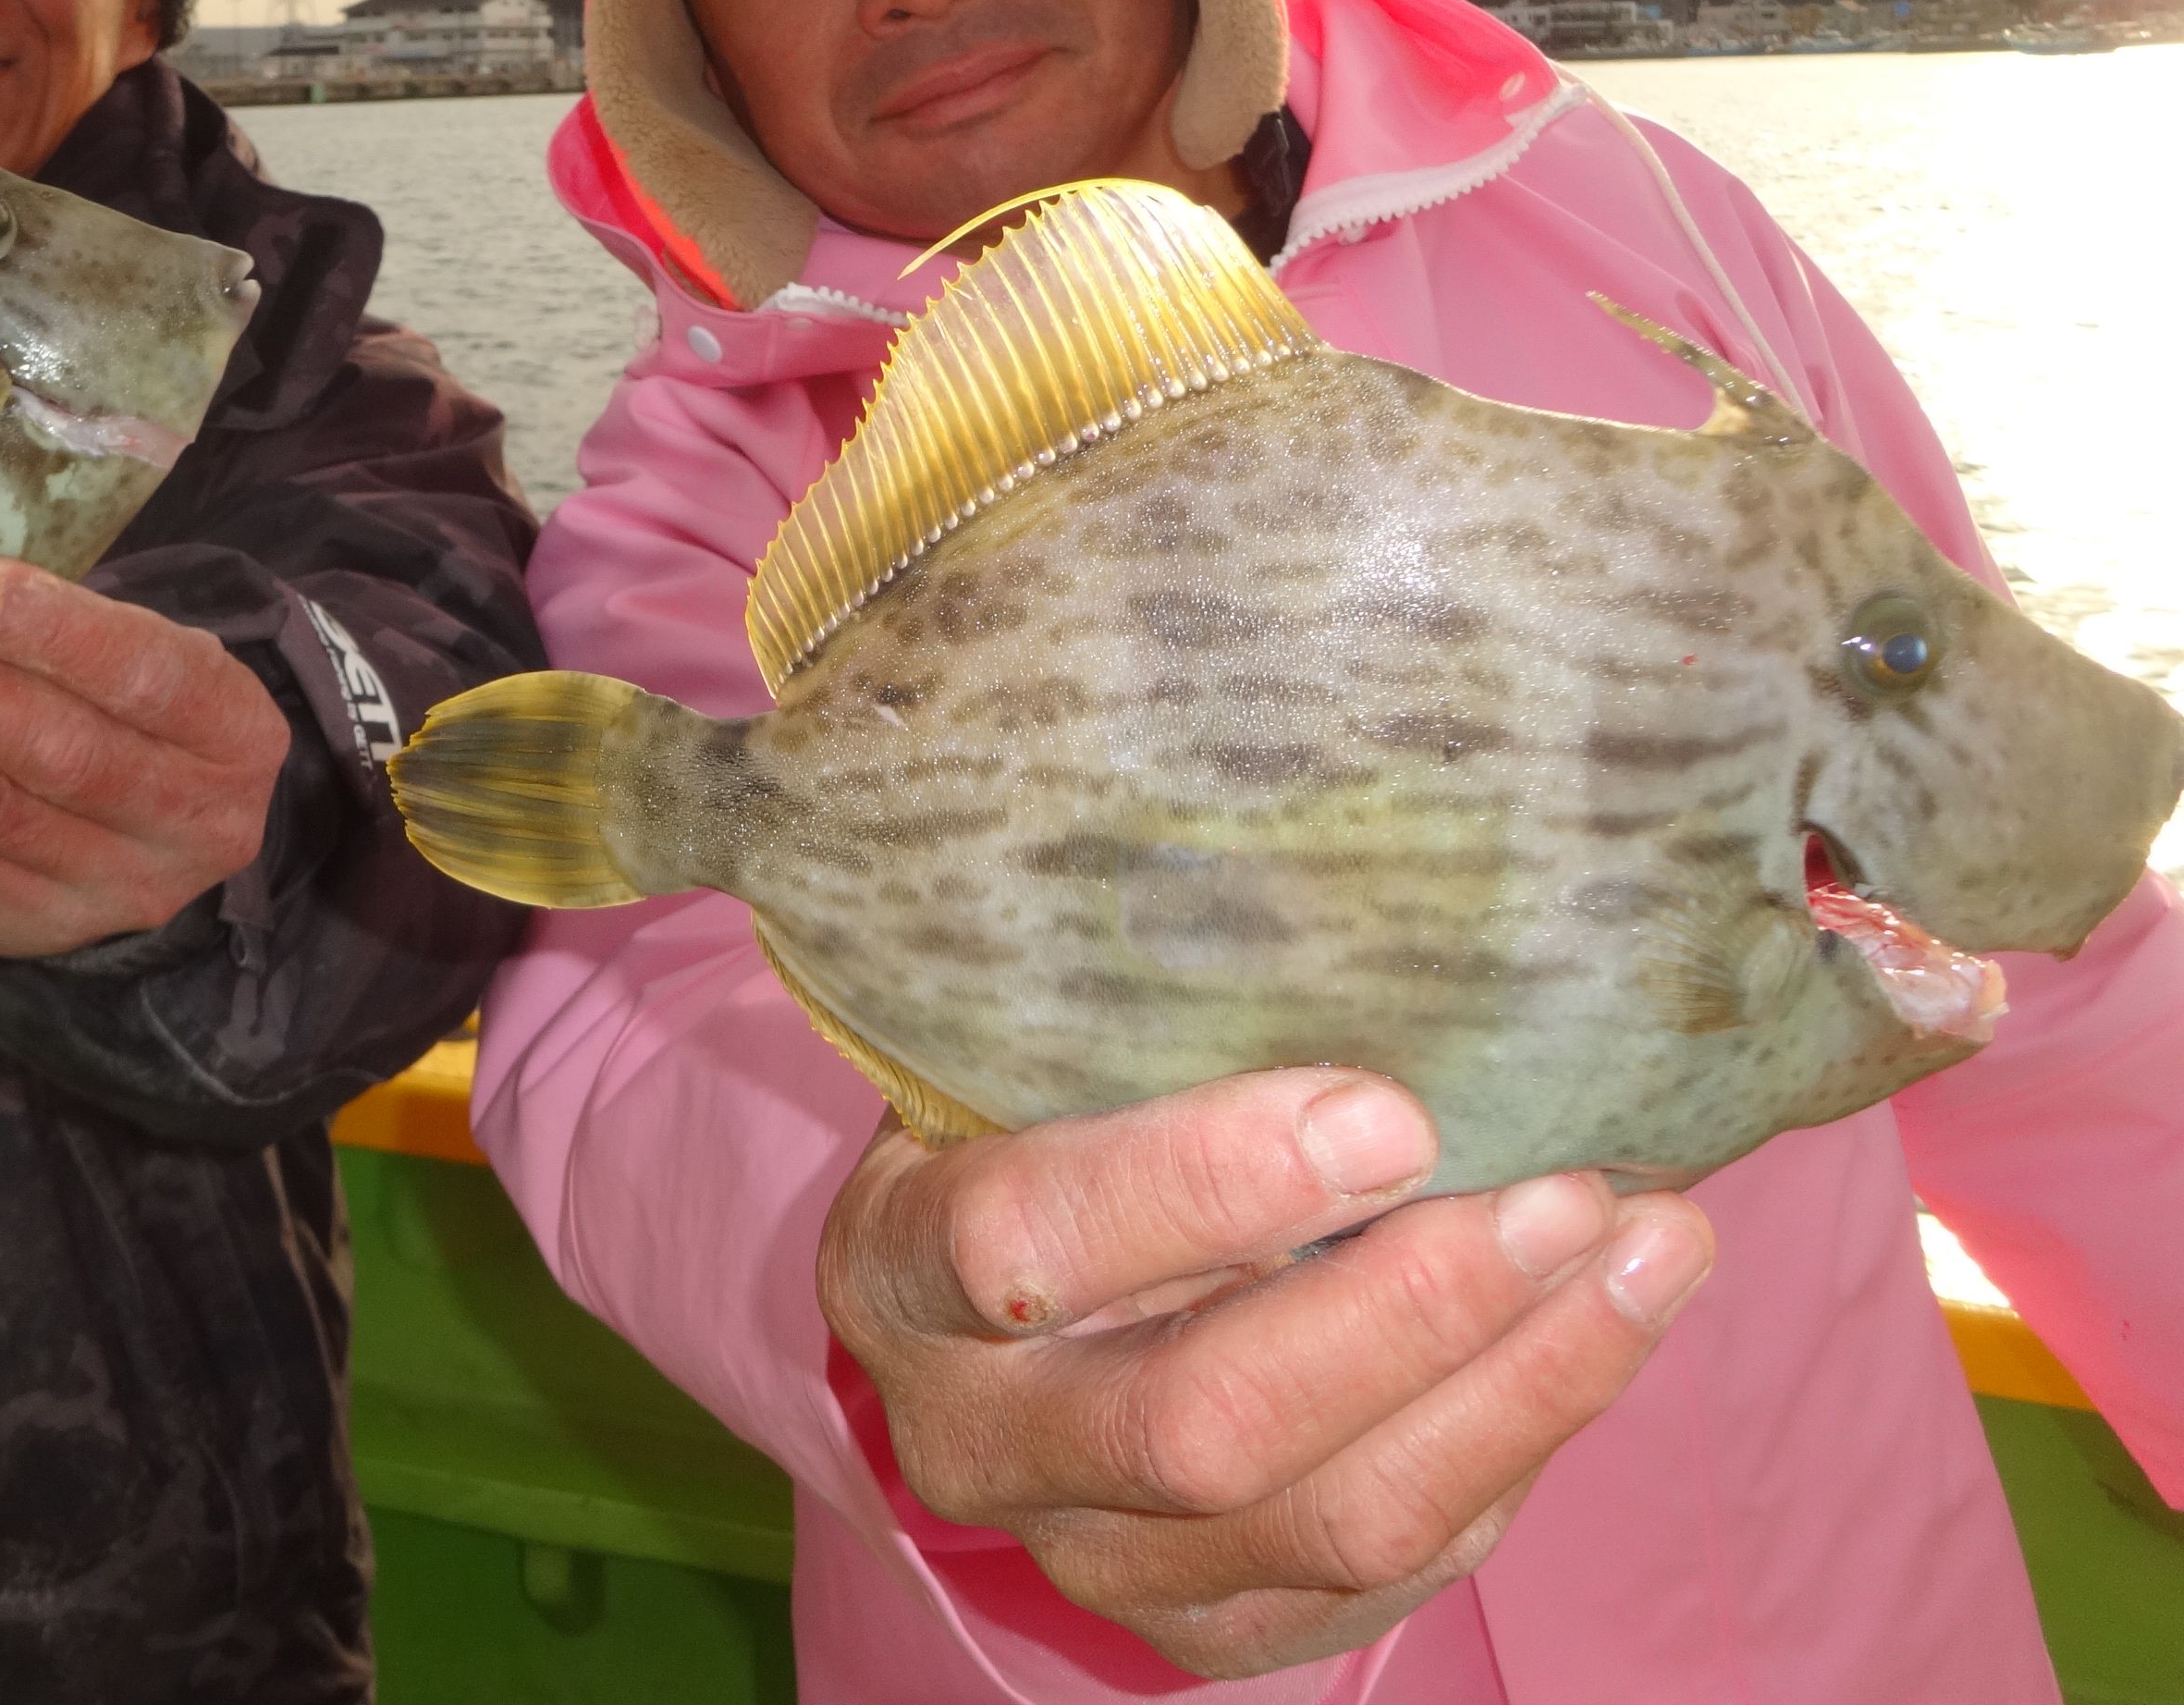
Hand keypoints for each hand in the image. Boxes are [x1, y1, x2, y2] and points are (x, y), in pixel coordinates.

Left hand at [0, 556, 286, 956]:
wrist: (161, 836)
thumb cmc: (137, 704)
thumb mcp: (149, 651)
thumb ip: (67, 622)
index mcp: (233, 732)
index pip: (148, 678)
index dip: (51, 632)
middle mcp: (189, 821)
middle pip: (57, 754)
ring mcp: (112, 886)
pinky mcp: (33, 921)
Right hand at [817, 1070, 1715, 1678]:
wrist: (1005, 1303)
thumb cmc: (1043, 1116)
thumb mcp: (1042, 1050)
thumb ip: (1153, 1023)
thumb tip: (1378, 915)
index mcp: (897, 1268)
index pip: (1023, 1244)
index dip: (1205, 1185)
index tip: (1390, 1110)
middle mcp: (978, 1439)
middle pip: (1204, 1425)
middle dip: (1414, 1310)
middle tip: (1566, 1189)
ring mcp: (1092, 1557)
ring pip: (1335, 1519)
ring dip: (1523, 1380)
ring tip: (1650, 1244)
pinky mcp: (1211, 1630)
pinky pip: (1399, 1570)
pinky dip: (1523, 1439)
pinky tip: (1606, 1323)